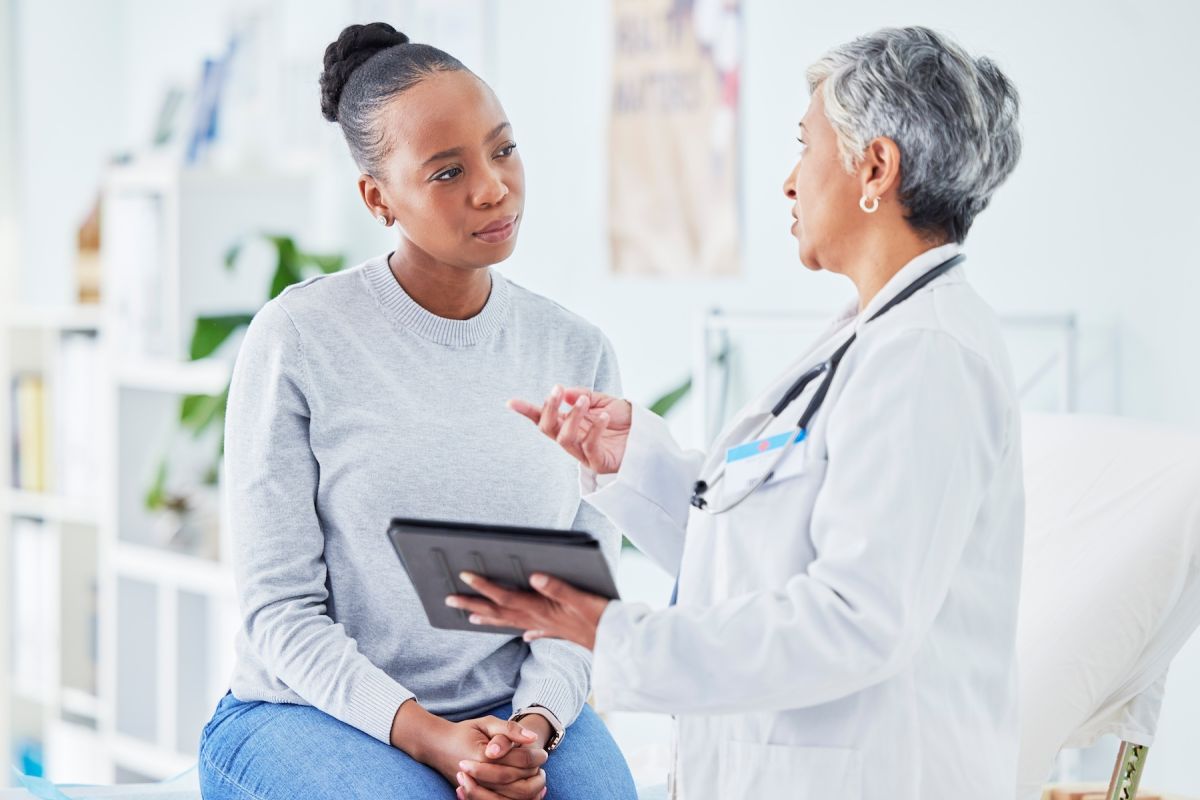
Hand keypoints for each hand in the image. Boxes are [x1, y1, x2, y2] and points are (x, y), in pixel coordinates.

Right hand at [392, 702, 545, 796]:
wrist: (437, 746)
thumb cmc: (464, 732)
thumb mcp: (487, 723)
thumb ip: (510, 729)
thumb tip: (532, 738)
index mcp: (484, 757)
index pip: (520, 762)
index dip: (535, 757)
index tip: (543, 753)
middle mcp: (480, 778)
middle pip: (519, 785)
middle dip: (535, 777)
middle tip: (542, 768)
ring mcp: (477, 790)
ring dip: (530, 792)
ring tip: (538, 780)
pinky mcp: (475, 796)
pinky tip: (529, 792)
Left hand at [447, 571, 609, 649]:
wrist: (619, 642)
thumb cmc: (601, 618)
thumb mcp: (582, 598)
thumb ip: (558, 587)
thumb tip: (534, 576)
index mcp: (541, 608)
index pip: (505, 597)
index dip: (484, 586)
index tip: (464, 576)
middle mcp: (539, 618)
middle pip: (500, 611)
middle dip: (474, 604)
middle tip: (450, 599)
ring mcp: (548, 626)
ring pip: (512, 622)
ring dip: (490, 618)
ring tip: (472, 617)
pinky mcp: (560, 631)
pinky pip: (536, 631)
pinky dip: (527, 630)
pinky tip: (525, 634)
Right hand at [508, 385, 631, 474]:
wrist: (647, 435)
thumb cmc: (623, 420)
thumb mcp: (603, 401)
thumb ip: (583, 396)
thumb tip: (566, 393)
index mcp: (569, 423)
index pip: (543, 417)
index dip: (527, 411)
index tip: (511, 403)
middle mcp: (572, 439)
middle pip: (548, 429)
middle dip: (549, 409)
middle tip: (557, 391)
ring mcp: (583, 453)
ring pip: (564, 438)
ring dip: (572, 417)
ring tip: (584, 401)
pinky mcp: (598, 462)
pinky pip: (590, 446)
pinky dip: (595, 429)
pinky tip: (605, 417)